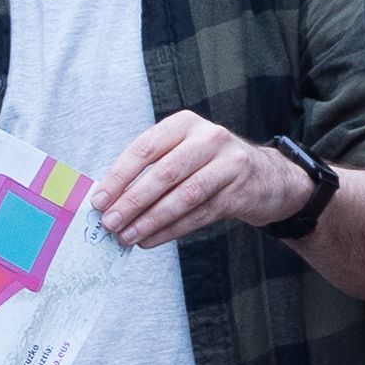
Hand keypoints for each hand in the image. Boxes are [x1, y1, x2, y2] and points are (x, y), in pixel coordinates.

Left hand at [96, 110, 315, 251]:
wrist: (265, 178)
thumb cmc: (208, 165)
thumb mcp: (182, 153)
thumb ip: (150, 169)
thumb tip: (109, 200)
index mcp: (185, 124)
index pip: (145, 148)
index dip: (119, 176)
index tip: (99, 200)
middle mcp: (209, 138)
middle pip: (164, 173)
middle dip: (132, 202)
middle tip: (109, 223)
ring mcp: (229, 164)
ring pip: (183, 196)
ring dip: (150, 220)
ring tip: (127, 236)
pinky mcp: (240, 191)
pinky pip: (198, 215)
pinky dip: (170, 230)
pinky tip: (150, 240)